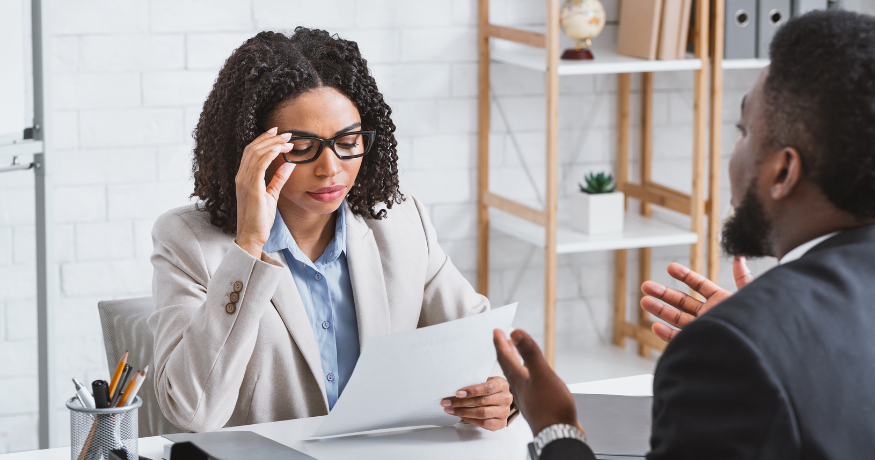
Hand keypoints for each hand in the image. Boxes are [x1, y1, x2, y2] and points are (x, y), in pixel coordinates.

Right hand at [234, 127, 295, 257]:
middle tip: (287, 132)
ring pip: (256, 154)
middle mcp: (241, 177)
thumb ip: (278, 179)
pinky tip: (279, 149)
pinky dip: (269, 154)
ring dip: (273, 144)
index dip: (264, 139)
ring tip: (288, 139)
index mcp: (244, 177)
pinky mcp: (251, 188)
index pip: (251, 152)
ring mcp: (244, 182)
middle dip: (270, 138)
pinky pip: (259, 165)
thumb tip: (289, 164)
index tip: (278, 133)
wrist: (252, 236)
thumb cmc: (260, 219)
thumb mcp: (271, 195)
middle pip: (253, 148)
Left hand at [440, 376, 512, 430]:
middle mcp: (505, 398)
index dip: (472, 391)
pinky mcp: (501, 423)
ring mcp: (504, 411)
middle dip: (461, 402)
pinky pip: (484, 423)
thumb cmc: (489, 388)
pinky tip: (461, 416)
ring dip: (463, 412)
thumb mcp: (485, 381)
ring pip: (482, 413)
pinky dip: (470, 420)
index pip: (487, 388)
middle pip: (482, 402)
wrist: (500, 398)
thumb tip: (454, 389)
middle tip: (447, 402)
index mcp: (502, 384)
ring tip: (450, 410)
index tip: (457, 393)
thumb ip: (474, 383)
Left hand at [492, 329, 583, 436]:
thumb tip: (515, 333)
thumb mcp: (541, 375)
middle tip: (501, 339)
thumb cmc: (551, 407)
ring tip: (514, 355)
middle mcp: (520, 387)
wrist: (559, 435)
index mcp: (518, 379)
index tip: (495, 331)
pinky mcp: (536, 404)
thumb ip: (529, 354)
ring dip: (513, 362)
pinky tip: (532, 379)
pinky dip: (525, 375)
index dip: (500, 343)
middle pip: (508, 366)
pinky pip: (525, 385)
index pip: (504, 357)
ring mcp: (528, 396)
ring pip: (516, 375)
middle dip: (505, 351)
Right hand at [640, 255, 754, 341]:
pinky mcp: (700, 345)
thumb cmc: (760, 323)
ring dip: (660, 310)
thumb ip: (743, 278)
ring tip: (645, 301)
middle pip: (682, 301)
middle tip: (647, 286)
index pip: (699, 285)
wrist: (760, 353)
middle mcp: (710, 315)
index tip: (670, 268)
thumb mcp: (751, 296)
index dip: (684, 276)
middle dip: (663, 293)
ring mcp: (704, 330)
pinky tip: (656, 326)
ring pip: (677, 318)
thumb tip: (740, 258)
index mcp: (721, 301)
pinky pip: (680, 340)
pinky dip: (666, 334)